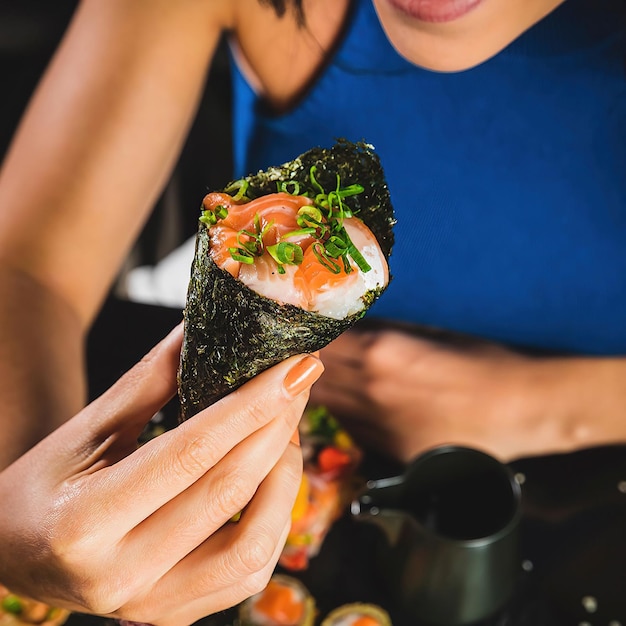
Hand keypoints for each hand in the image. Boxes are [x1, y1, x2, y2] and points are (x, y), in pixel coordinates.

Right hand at [0, 324, 323, 625]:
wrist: (13, 551)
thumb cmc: (44, 485)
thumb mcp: (85, 428)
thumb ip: (149, 381)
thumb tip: (204, 330)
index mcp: (84, 522)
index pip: (191, 452)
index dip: (252, 404)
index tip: (294, 366)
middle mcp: (120, 574)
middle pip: (228, 492)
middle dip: (278, 426)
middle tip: (300, 381)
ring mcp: (150, 605)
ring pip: (253, 545)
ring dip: (286, 477)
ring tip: (286, 429)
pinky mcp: (174, 615)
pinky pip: (249, 573)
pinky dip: (275, 520)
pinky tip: (273, 479)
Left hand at [310, 325, 625, 462]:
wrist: (520, 408)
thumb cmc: (481, 361)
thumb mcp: (426, 335)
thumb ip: (379, 336)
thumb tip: (344, 333)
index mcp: (379, 351)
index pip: (320, 341)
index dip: (301, 335)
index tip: (290, 329)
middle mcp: (369, 389)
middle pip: (312, 374)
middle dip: (298, 362)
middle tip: (288, 351)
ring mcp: (376, 424)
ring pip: (325, 403)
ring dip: (313, 389)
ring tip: (308, 376)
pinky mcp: (386, 450)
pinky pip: (349, 426)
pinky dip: (342, 412)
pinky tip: (351, 402)